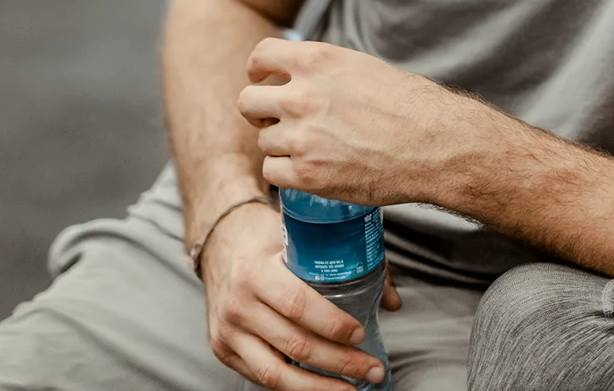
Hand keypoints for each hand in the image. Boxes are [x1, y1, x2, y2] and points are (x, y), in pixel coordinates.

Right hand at [198, 199, 392, 390]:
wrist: (220, 243)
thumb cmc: (268, 239)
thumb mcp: (301, 238)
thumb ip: (348, 264)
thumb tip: (392, 302)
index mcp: (257, 271)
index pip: (298, 305)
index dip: (332, 324)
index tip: (360, 334)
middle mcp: (238, 305)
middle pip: (294, 344)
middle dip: (339, 362)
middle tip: (372, 368)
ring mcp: (227, 332)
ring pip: (276, 372)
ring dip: (319, 386)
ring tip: (351, 389)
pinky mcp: (223, 350)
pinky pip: (262, 377)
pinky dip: (294, 386)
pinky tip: (320, 385)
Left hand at [238, 39, 485, 208]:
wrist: (434, 143)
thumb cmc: (409, 105)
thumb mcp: (362, 68)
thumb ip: (323, 71)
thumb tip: (298, 78)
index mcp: (317, 61)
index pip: (260, 57)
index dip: (257, 71)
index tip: (262, 80)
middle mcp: (302, 96)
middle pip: (248, 101)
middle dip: (261, 112)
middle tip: (279, 121)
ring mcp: (302, 136)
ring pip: (263, 140)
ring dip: (281, 145)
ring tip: (312, 148)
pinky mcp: (307, 174)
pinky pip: (272, 171)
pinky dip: (287, 172)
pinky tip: (309, 168)